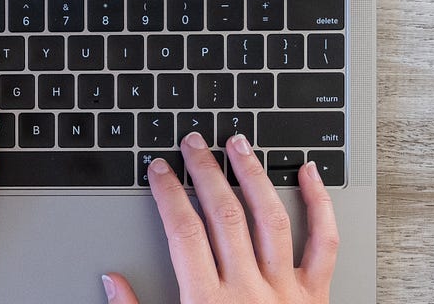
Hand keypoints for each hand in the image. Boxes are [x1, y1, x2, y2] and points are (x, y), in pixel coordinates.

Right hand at [104, 133, 338, 303]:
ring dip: (253, 175)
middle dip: (205, 172)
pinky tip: (307, 174)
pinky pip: (323, 243)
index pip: (183, 232)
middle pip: (223, 215)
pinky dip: (319, 204)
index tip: (158, 170)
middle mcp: (248, 292)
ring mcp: (286, 292)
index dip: (167, 194)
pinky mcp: (317, 297)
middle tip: (193, 144)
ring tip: (239, 145)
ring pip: (269, 218)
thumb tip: (110, 283)